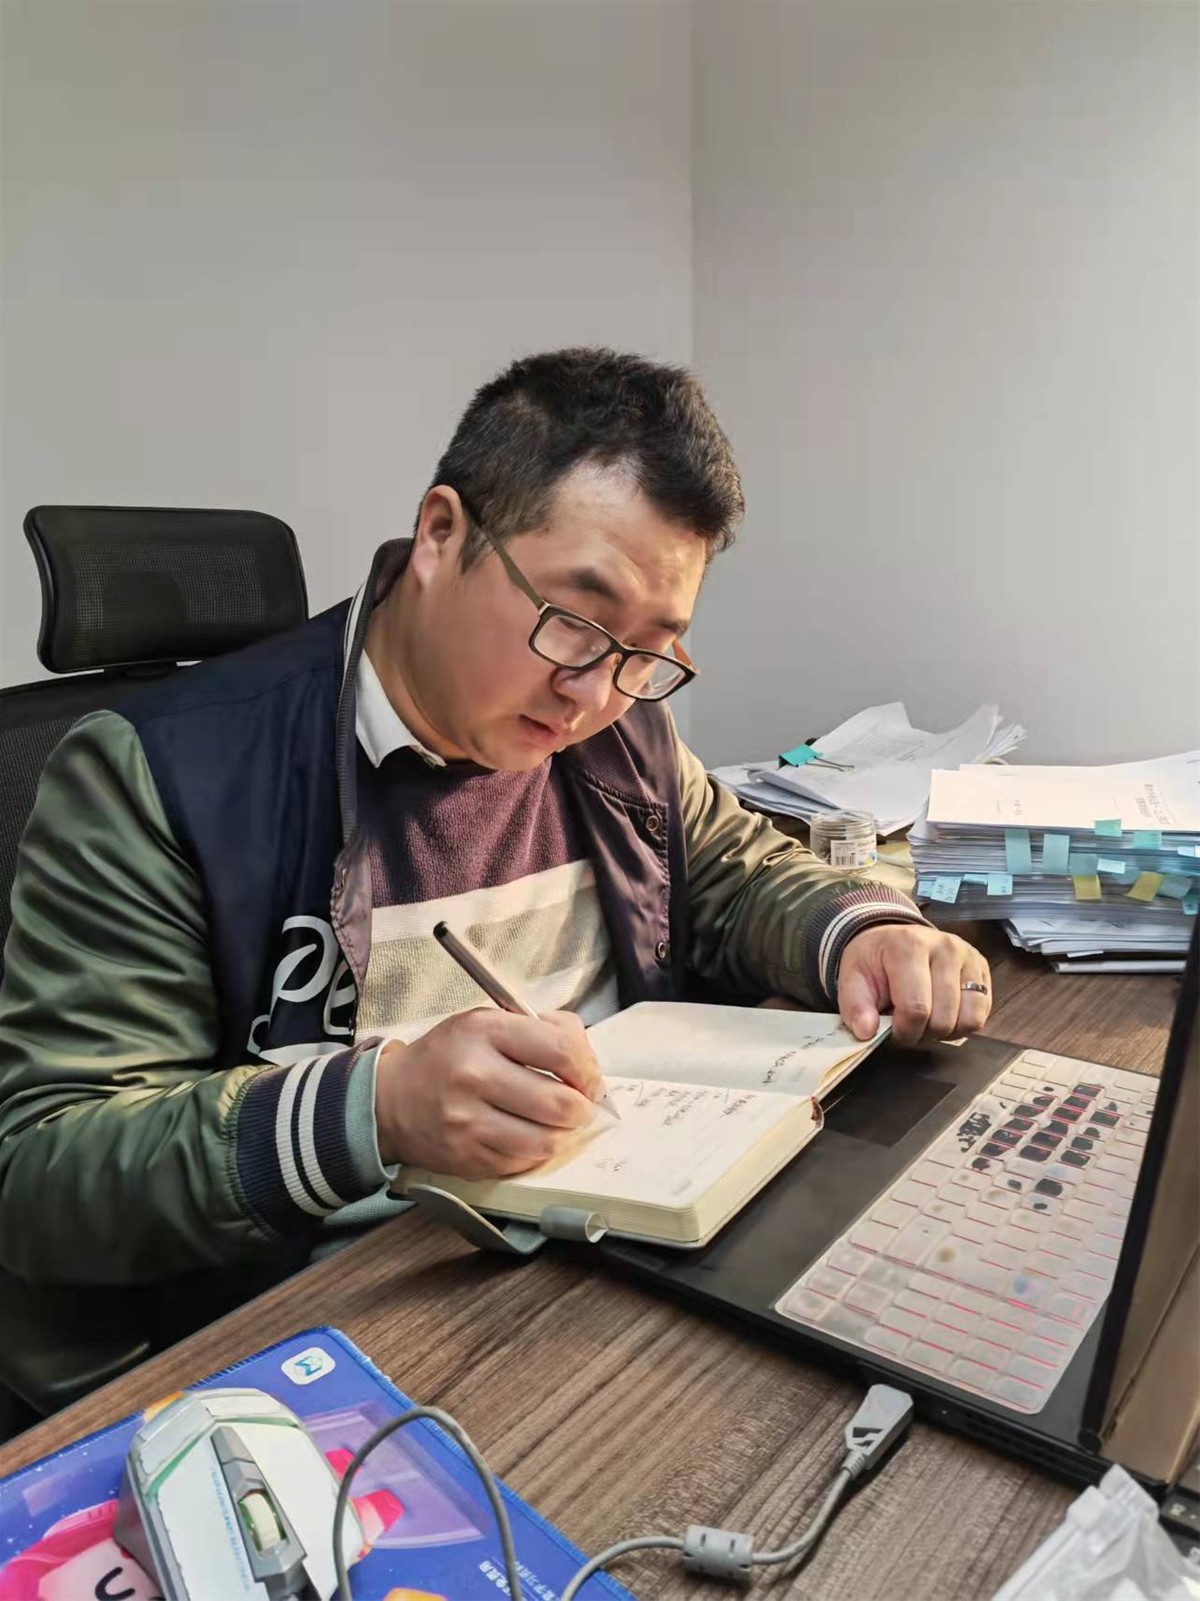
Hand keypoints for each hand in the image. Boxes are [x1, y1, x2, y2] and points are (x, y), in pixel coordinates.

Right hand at [374, 1008, 602, 1177]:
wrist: (389, 1100)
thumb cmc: (446, 1058)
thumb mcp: (486, 1022)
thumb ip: (540, 1029)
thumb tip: (587, 1059)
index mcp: (484, 1031)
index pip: (561, 1050)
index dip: (588, 1069)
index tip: (590, 1078)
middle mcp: (475, 1075)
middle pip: (560, 1103)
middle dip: (583, 1108)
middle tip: (582, 1106)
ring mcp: (468, 1122)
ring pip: (546, 1141)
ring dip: (563, 1135)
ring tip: (557, 1123)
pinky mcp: (467, 1157)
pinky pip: (522, 1162)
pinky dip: (534, 1151)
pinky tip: (526, 1136)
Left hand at [837, 925, 991, 1046]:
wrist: (893, 940)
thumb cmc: (875, 961)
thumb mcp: (853, 978)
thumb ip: (855, 1007)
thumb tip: (866, 1031)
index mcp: (909, 945)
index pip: (916, 1008)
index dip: (904, 1032)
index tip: (893, 1030)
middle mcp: (946, 947)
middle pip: (943, 1018)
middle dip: (923, 1033)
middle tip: (908, 1023)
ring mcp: (969, 957)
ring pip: (968, 1020)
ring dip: (945, 1031)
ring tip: (926, 1019)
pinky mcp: (983, 969)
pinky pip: (981, 1015)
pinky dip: (962, 1024)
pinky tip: (943, 1012)